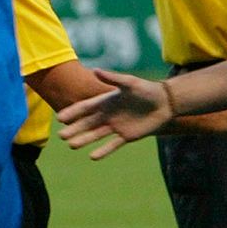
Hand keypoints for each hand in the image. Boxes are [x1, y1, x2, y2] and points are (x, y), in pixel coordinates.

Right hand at [57, 70, 173, 158]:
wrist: (166, 103)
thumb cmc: (147, 89)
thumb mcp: (130, 83)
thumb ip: (112, 79)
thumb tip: (95, 70)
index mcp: (106, 102)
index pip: (85, 108)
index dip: (73, 113)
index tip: (60, 118)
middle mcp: (108, 115)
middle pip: (87, 123)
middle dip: (74, 129)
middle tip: (61, 136)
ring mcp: (116, 126)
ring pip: (96, 135)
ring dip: (84, 140)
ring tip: (72, 146)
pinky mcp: (126, 136)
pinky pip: (112, 145)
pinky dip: (103, 151)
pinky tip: (92, 157)